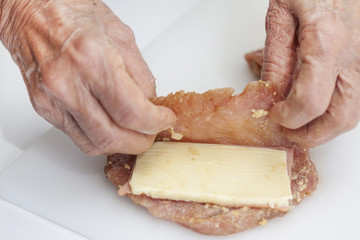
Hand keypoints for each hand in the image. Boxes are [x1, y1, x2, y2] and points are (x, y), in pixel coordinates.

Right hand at [0, 0, 175, 154]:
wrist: (31, 12)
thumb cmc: (71, 13)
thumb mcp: (121, 35)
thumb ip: (140, 75)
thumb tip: (151, 104)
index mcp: (93, 60)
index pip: (131, 112)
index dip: (155, 123)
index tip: (165, 120)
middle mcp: (68, 83)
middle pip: (112, 137)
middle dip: (140, 142)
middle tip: (151, 133)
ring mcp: (52, 99)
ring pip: (93, 144)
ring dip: (120, 145)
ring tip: (134, 134)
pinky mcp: (43, 107)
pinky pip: (77, 137)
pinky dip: (100, 138)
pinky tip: (111, 128)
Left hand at [262, 0, 359, 146]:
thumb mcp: (281, 15)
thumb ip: (276, 57)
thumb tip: (270, 92)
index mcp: (326, 41)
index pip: (309, 101)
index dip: (289, 117)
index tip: (274, 114)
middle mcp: (355, 56)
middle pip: (340, 118)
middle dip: (310, 135)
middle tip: (288, 131)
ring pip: (353, 114)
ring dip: (325, 127)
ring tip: (301, 121)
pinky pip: (357, 99)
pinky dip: (337, 111)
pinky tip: (319, 105)